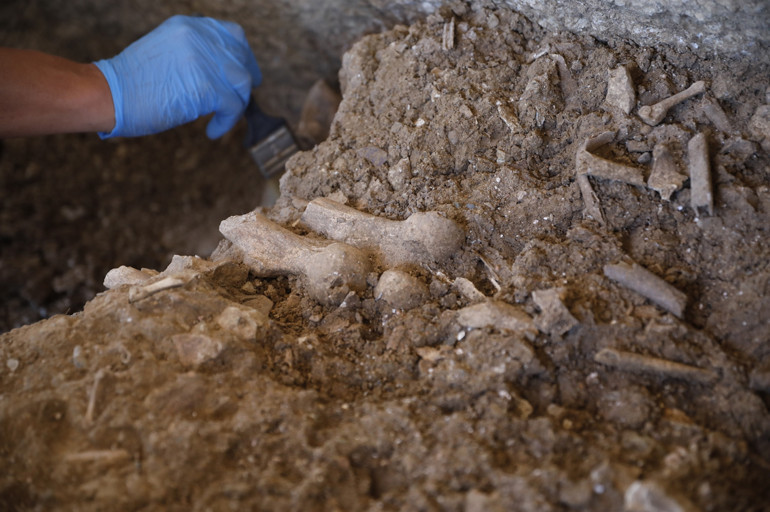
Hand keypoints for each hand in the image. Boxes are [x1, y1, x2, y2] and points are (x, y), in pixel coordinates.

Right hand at [94, 15, 260, 138]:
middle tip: (243, 99)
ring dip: (236, 103)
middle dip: (246, 81)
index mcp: (188, 27)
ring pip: (242, 83)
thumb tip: (220, 73)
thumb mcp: (166, 52)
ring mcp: (204, 61)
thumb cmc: (132, 82)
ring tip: (222, 117)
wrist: (108, 93)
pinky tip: (213, 131)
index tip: (247, 70)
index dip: (243, 54)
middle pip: (241, 58)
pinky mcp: (207, 87)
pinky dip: (226, 122)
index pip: (231, 34)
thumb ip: (193, 54)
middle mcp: (199, 38)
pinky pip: (233, 106)